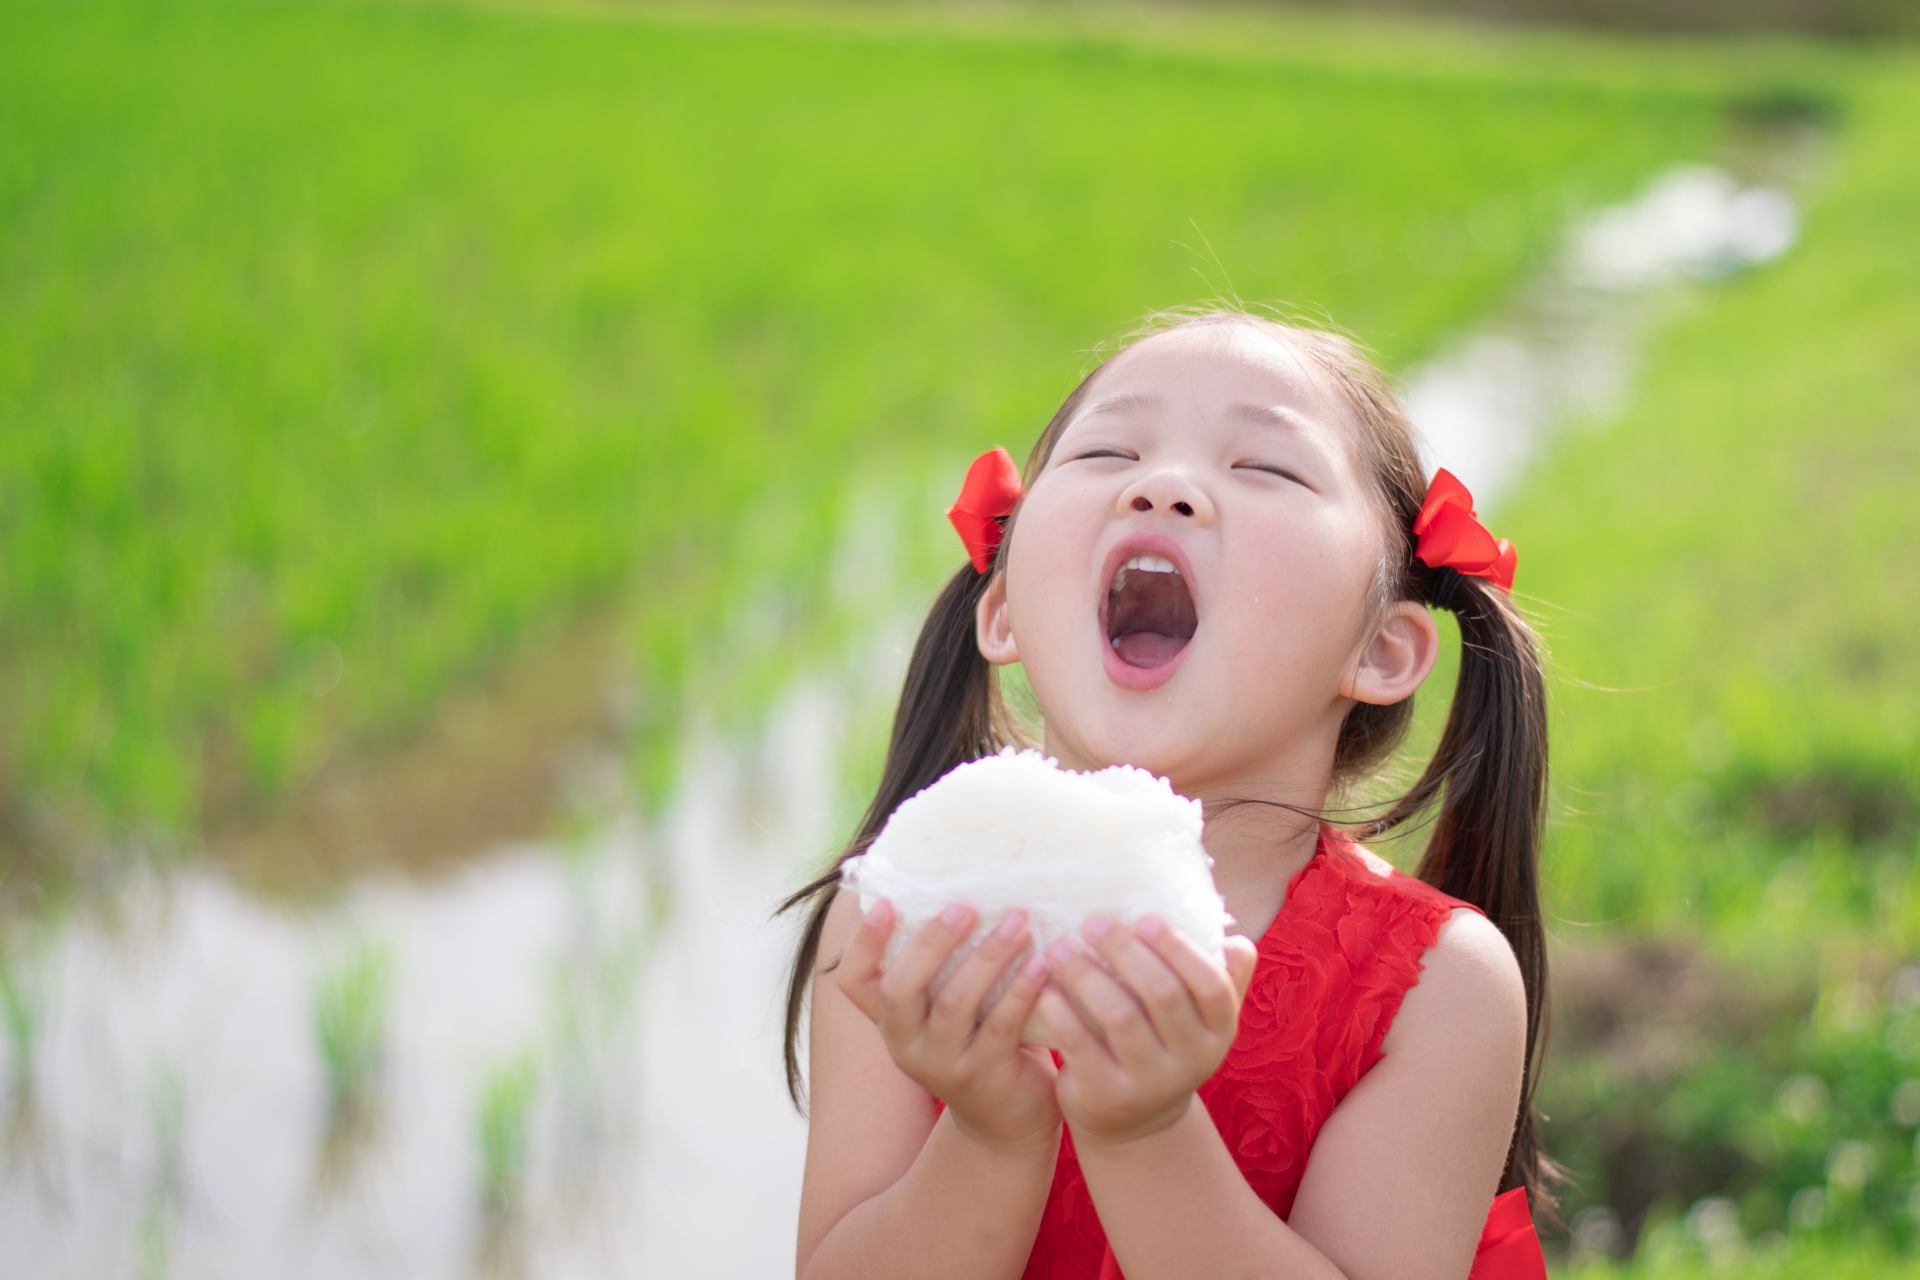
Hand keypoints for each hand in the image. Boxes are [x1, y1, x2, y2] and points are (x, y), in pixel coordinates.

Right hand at [837, 899, 1062, 1152]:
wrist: (1007, 1120)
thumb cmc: (979, 1041)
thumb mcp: (946, 1009)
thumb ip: (941, 967)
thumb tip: (956, 886)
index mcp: (891, 1021)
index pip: (854, 981)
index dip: (863, 943)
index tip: (887, 904)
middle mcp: (905, 1045)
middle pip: (902, 988)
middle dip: (933, 941)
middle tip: (966, 906)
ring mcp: (942, 1066)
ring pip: (956, 1003)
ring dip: (989, 956)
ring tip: (1019, 921)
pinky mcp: (985, 1077)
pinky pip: (1001, 1026)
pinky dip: (1022, 989)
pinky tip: (1043, 962)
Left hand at [1039, 915, 1258, 1146]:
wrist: (1135, 1123)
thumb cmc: (1165, 1046)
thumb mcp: (1200, 1024)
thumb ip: (1221, 980)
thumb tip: (1238, 941)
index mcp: (1218, 1032)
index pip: (1211, 986)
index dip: (1179, 949)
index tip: (1143, 918)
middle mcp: (1192, 1061)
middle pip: (1162, 994)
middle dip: (1124, 951)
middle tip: (1092, 922)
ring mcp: (1150, 1082)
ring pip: (1119, 1016)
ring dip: (1086, 974)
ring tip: (1060, 947)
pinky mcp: (1107, 1095)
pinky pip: (1082, 1045)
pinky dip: (1062, 1011)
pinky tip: (1047, 988)